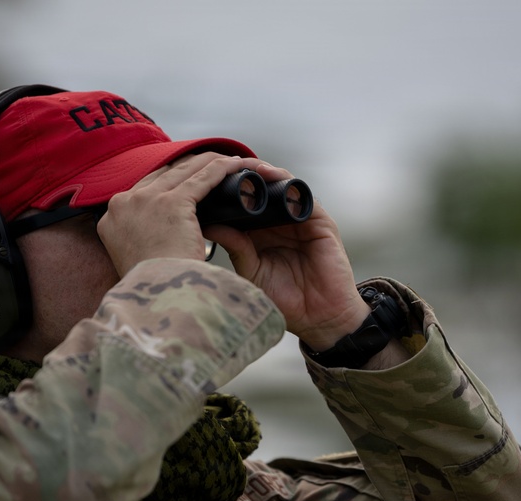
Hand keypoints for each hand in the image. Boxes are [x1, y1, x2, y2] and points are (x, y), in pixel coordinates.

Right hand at [97, 153, 252, 274]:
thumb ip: (142, 242)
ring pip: (184, 170)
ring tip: (230, 162)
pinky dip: (221, 169)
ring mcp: (145, 200)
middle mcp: (123, 203)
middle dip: (191, 166)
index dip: (170, 180)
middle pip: (164, 173)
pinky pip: (202, 178)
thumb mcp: (137, 263)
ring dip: (209, 163)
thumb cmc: (154, 289)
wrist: (157, 299)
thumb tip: (156, 238)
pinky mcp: (172, 203)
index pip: (145, 187)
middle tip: (214, 165)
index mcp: (112, 216)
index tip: (189, 178)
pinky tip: (236, 166)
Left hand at [202, 163, 370, 350]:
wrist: (320, 318)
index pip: (239, 205)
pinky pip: (300, 192)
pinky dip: (284, 180)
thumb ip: (235, 246)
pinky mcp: (319, 220)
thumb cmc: (286, 301)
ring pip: (278, 184)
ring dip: (259, 172)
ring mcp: (299, 219)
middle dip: (238, 175)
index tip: (200, 180)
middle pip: (257, 189)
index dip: (223, 192)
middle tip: (215, 164)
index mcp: (259, 235)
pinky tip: (267, 175)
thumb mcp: (252, 270)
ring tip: (240, 165)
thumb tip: (206, 223)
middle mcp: (278, 223)